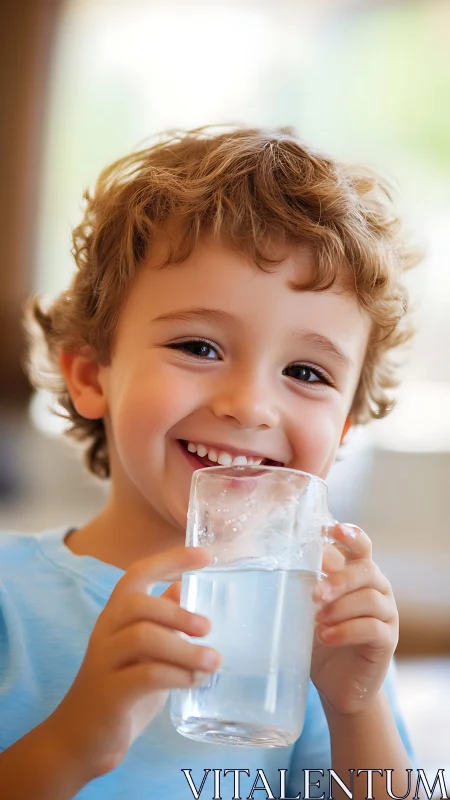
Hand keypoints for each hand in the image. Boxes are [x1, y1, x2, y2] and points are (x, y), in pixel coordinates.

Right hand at [46, 546, 220, 779]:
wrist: (80, 738)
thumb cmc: (120, 686)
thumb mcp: (144, 648)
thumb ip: (161, 619)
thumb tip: (185, 588)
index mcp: (116, 615)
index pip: (137, 574)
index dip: (170, 560)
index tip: (204, 555)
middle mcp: (106, 631)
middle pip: (137, 603)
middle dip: (178, 611)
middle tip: (208, 627)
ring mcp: (105, 662)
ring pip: (142, 637)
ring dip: (184, 648)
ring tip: (213, 661)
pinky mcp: (110, 694)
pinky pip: (145, 675)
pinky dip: (177, 675)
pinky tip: (195, 681)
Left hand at [310, 523, 398, 716]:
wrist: (337, 683)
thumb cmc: (321, 637)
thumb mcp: (310, 607)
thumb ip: (308, 584)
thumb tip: (286, 561)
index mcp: (358, 573)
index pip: (361, 545)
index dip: (350, 535)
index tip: (332, 530)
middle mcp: (377, 588)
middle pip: (366, 570)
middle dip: (339, 578)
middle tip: (315, 594)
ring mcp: (386, 613)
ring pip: (369, 598)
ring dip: (339, 607)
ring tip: (316, 621)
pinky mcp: (388, 640)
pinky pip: (372, 628)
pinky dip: (346, 630)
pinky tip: (326, 637)